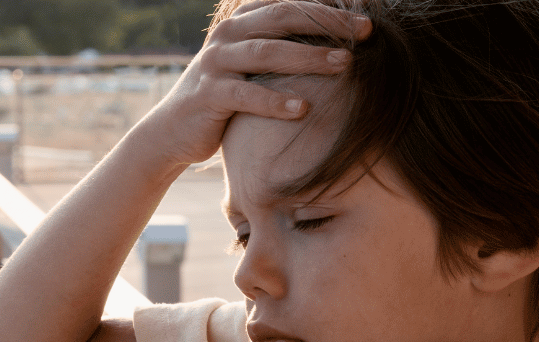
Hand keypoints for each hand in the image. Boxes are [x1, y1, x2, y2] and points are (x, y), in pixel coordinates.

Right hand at [133, 0, 371, 166]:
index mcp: (242, 21)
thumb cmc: (226, 98)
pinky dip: (276, 101)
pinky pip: (246, 95)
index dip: (328, 7)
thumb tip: (339, 45)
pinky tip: (304, 110)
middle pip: (283, 18)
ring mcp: (216, 62)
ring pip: (267, 51)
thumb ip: (282, 50)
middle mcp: (228, 35)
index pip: (290, 3)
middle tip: (365, 33)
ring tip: (346, 64)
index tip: (365, 18)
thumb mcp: (252, 68)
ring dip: (309, 57)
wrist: (173, 132)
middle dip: (328, 23)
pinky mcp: (208, 94)